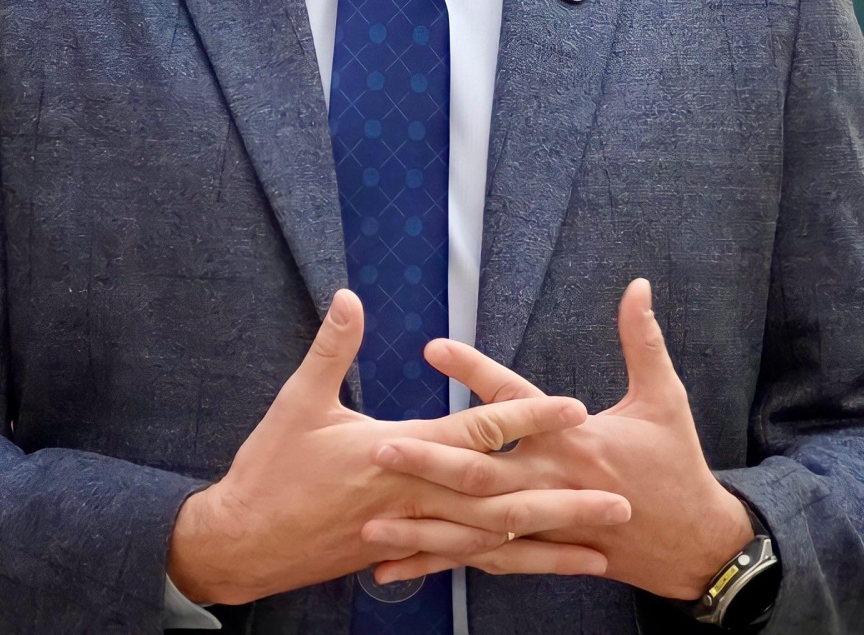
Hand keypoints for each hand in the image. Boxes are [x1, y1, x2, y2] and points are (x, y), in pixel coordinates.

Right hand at [166, 289, 633, 605]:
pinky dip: (508, 565)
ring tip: (600, 549)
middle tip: (620, 501)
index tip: (575, 409)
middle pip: (505, 499)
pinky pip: (467, 561)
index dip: (528, 418)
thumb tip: (349, 295)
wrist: (243, 544)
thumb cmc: (269, 472)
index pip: (477, 433)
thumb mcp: (297, 402)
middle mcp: (417, 498)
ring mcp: (414, 532)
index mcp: (398, 455)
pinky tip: (539, 567)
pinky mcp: (405, 553)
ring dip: (550, 545)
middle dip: (564, 500)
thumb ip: (331, 349)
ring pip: (495, 542)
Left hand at [365, 279, 754, 599]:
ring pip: (474, 528)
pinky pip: (481, 559)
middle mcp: (553, 483)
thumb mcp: (666, 398)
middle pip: (484, 475)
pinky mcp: (539, 551)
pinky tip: (393, 567)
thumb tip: (637, 285)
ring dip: (423, 527)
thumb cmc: (678, 465)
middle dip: (430, 464)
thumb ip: (643, 340)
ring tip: (370, 522)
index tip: (433, 347)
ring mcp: (544, 525)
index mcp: (576, 441)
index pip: (517, 402)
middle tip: (380, 449)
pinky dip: (439, 563)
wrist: (695, 545)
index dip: (476, 372)